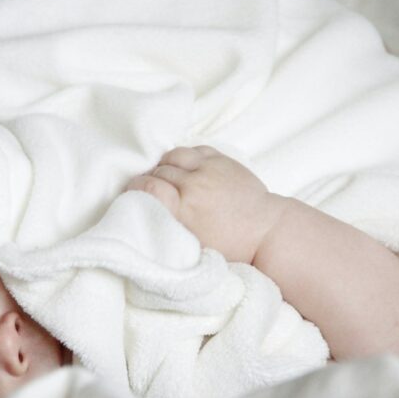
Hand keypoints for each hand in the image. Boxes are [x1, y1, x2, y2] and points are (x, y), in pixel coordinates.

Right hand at [125, 146, 286, 262]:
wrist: (265, 231)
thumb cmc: (229, 247)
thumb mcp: (193, 247)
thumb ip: (168, 229)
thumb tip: (144, 221)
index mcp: (185, 210)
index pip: (147, 187)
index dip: (135, 188)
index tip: (133, 194)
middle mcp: (195, 185)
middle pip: (158, 171)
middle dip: (150, 179)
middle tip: (151, 191)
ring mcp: (210, 169)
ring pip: (173, 156)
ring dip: (166, 166)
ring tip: (168, 178)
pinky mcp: (222, 160)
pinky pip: (193, 150)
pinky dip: (184, 158)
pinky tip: (185, 169)